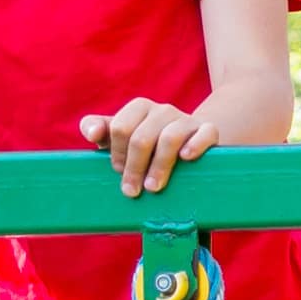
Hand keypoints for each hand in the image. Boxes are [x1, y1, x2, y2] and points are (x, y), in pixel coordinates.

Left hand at [82, 96, 216, 193]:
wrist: (188, 142)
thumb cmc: (147, 144)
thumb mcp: (120, 136)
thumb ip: (99, 129)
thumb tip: (92, 133)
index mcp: (139, 108)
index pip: (120, 128)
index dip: (117, 154)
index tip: (118, 172)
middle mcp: (162, 110)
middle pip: (142, 137)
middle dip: (134, 167)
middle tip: (131, 191)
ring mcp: (186, 119)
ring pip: (170, 138)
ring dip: (159, 166)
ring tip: (153, 188)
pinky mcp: (208, 130)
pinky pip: (205, 133)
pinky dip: (195, 145)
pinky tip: (186, 158)